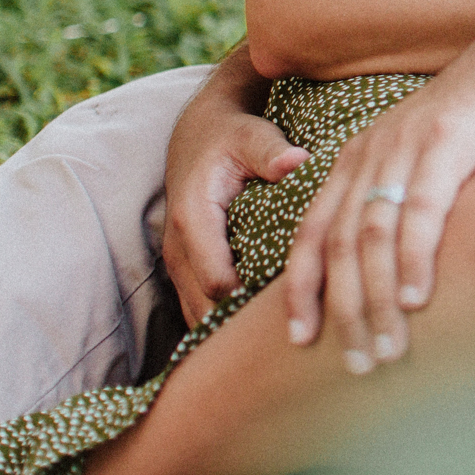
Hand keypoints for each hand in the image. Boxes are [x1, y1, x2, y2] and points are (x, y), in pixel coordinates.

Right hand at [163, 47, 306, 325]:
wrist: (197, 133)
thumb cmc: (230, 135)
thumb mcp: (252, 136)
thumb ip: (271, 151)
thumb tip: (297, 161)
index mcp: (193, 219)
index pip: (218, 281)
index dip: (253, 302)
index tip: (298, 310)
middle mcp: (177, 248)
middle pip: (207, 308)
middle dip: (246, 327)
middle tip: (297, 335)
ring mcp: (177, 263)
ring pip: (199, 314)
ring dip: (232, 331)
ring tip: (282, 341)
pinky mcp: (185, 269)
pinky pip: (198, 307)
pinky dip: (224, 322)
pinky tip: (260, 332)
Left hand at [282, 23, 474, 372]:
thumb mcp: (435, 161)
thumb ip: (411, 204)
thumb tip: (400, 274)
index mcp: (361, 156)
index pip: (315, 230)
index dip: (303, 288)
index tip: (301, 340)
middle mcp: (374, 149)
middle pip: (340, 243)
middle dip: (344, 310)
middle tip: (358, 363)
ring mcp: (408, 142)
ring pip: (372, 233)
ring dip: (375, 298)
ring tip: (387, 348)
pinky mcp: (449, 137)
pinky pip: (421, 206)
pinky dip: (413, 256)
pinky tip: (415, 297)